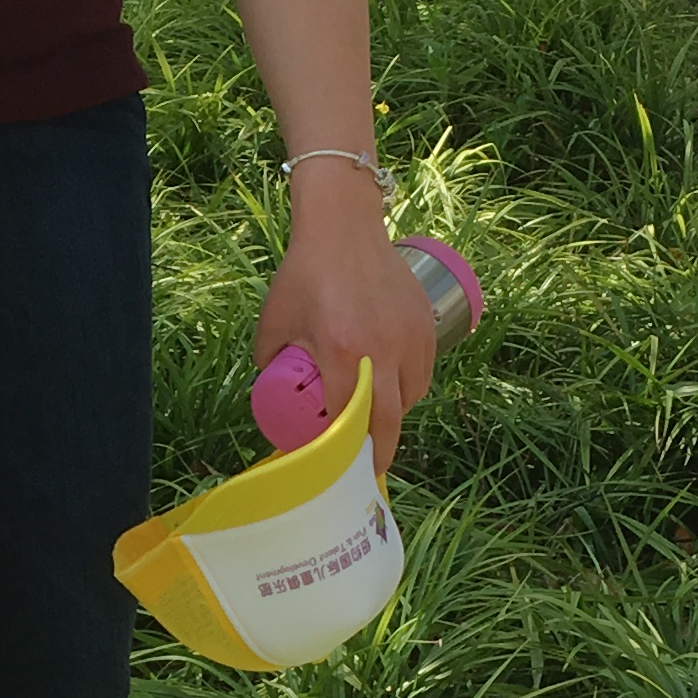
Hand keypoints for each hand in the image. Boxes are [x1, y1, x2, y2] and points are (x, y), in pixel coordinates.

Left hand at [249, 178, 435, 472]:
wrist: (344, 227)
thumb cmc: (305, 273)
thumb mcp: (275, 322)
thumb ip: (271, 361)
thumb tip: (272, 392)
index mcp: (343, 352)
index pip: (348, 418)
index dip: (344, 450)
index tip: (340, 470)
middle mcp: (383, 350)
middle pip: (389, 420)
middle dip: (379, 450)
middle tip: (368, 466)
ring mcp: (410, 337)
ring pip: (411, 397)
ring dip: (393, 415)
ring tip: (375, 418)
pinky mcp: (426, 325)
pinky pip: (423, 372)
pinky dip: (409, 387)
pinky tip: (393, 387)